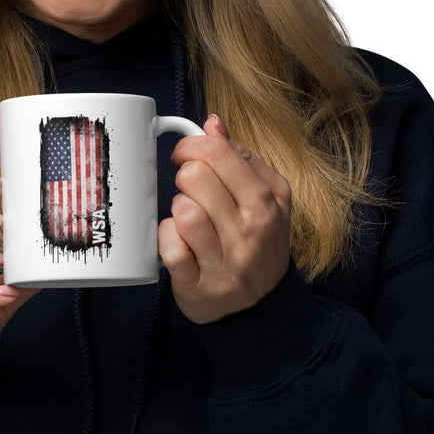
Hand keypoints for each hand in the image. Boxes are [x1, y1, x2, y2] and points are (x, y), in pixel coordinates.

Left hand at [158, 115, 290, 323]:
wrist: (262, 310)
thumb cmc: (258, 245)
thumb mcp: (265, 199)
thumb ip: (240, 158)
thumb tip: (213, 123)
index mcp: (268, 200)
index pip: (219, 152)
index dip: (191, 146)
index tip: (184, 156)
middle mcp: (252, 230)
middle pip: (196, 176)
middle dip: (184, 177)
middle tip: (189, 190)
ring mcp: (227, 261)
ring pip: (184, 211)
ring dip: (177, 209)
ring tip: (188, 218)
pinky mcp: (199, 286)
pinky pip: (169, 248)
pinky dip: (166, 239)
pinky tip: (177, 241)